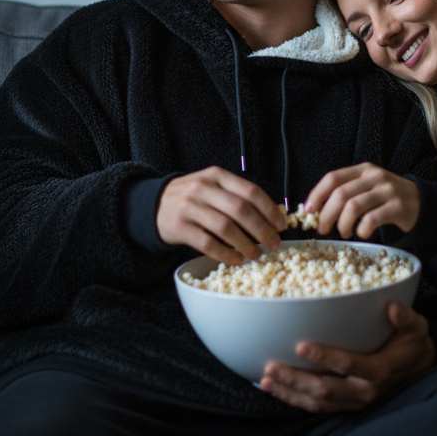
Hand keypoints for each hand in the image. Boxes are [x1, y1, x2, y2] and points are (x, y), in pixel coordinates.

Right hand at [156, 167, 285, 264]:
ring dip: (245, 244)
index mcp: (216, 175)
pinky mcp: (180, 227)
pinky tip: (236, 259)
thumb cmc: (193, 199)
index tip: (281, 225)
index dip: (269, 209)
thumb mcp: (213, 187)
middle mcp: (203, 188)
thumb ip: (237, 197)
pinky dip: (225, 254)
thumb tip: (272, 217)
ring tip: (256, 254)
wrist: (155, 205)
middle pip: (240, 210)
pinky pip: (208, 243)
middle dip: (262, 229)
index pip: (250, 191)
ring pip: (225, 227)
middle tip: (274, 244)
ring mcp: (189, 207)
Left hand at [260, 302, 434, 412]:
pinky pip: (318, 408)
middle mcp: (365, 391)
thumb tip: (392, 307)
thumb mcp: (418, 328)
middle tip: (271, 367)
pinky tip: (277, 390)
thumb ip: (407, 318)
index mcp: (380, 371)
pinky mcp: (346, 406)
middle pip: (325, 389)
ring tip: (266, 381)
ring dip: (290, 392)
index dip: (325, 357)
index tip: (301, 345)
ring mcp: (354, 402)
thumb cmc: (413, 344)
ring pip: (318, 403)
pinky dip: (295, 400)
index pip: (349, 365)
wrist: (418, 370)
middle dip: (296, 379)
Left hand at [305, 163, 419, 239]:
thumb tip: (315, 211)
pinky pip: (371, 219)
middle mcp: (374, 176)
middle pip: (340, 194)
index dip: (316, 195)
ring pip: (353, 206)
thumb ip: (347, 194)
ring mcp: (387, 190)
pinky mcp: (398, 207)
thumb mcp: (368, 188)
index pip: (333, 178)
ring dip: (343, 224)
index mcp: (363, 170)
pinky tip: (362, 233)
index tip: (308, 211)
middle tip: (322, 229)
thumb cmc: (387, 199)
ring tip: (344, 233)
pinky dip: (361, 229)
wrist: (423, 204)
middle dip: (326, 214)